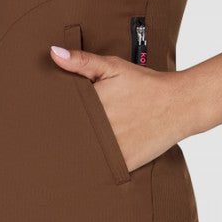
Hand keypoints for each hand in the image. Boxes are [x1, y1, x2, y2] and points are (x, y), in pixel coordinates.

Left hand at [49, 43, 189, 171]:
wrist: (180, 103)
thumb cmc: (145, 84)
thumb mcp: (113, 66)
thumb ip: (82, 61)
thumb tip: (53, 52)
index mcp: (92, 103)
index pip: (60, 114)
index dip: (49, 118)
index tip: (41, 120)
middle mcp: (100, 126)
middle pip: (69, 136)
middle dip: (60, 136)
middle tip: (47, 141)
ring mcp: (113, 146)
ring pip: (83, 154)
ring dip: (74, 154)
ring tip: (62, 156)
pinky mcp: (125, 162)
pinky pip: (102, 169)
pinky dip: (93, 169)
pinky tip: (85, 168)